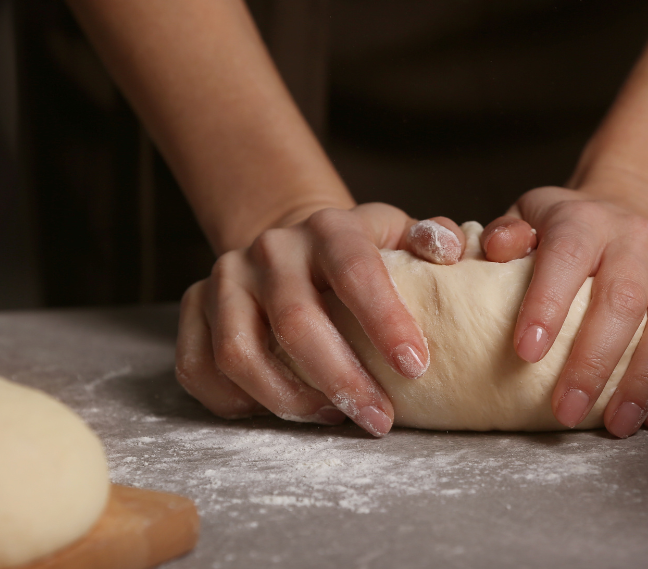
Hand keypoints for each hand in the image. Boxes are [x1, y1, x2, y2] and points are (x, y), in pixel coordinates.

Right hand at [175, 204, 466, 436]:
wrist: (290, 242)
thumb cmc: (358, 253)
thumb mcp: (398, 235)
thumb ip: (432, 240)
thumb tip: (453, 251)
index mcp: (329, 228)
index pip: (354, 269)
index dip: (383, 319)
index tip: (416, 367)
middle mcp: (271, 249)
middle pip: (296, 322)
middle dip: (341, 380)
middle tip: (379, 420)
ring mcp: (225, 278)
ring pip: (240, 354)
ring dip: (288, 399)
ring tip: (330, 417)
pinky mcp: (194, 308)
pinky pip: (199, 369)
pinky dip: (234, 402)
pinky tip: (277, 410)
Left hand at [481, 186, 647, 437]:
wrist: (637, 206)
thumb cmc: (567, 229)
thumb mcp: (530, 217)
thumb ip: (507, 233)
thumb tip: (494, 249)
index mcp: (585, 221)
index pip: (567, 257)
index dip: (548, 303)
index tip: (526, 352)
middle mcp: (637, 239)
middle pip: (623, 299)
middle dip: (594, 361)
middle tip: (567, 410)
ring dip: (647, 379)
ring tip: (618, 425)